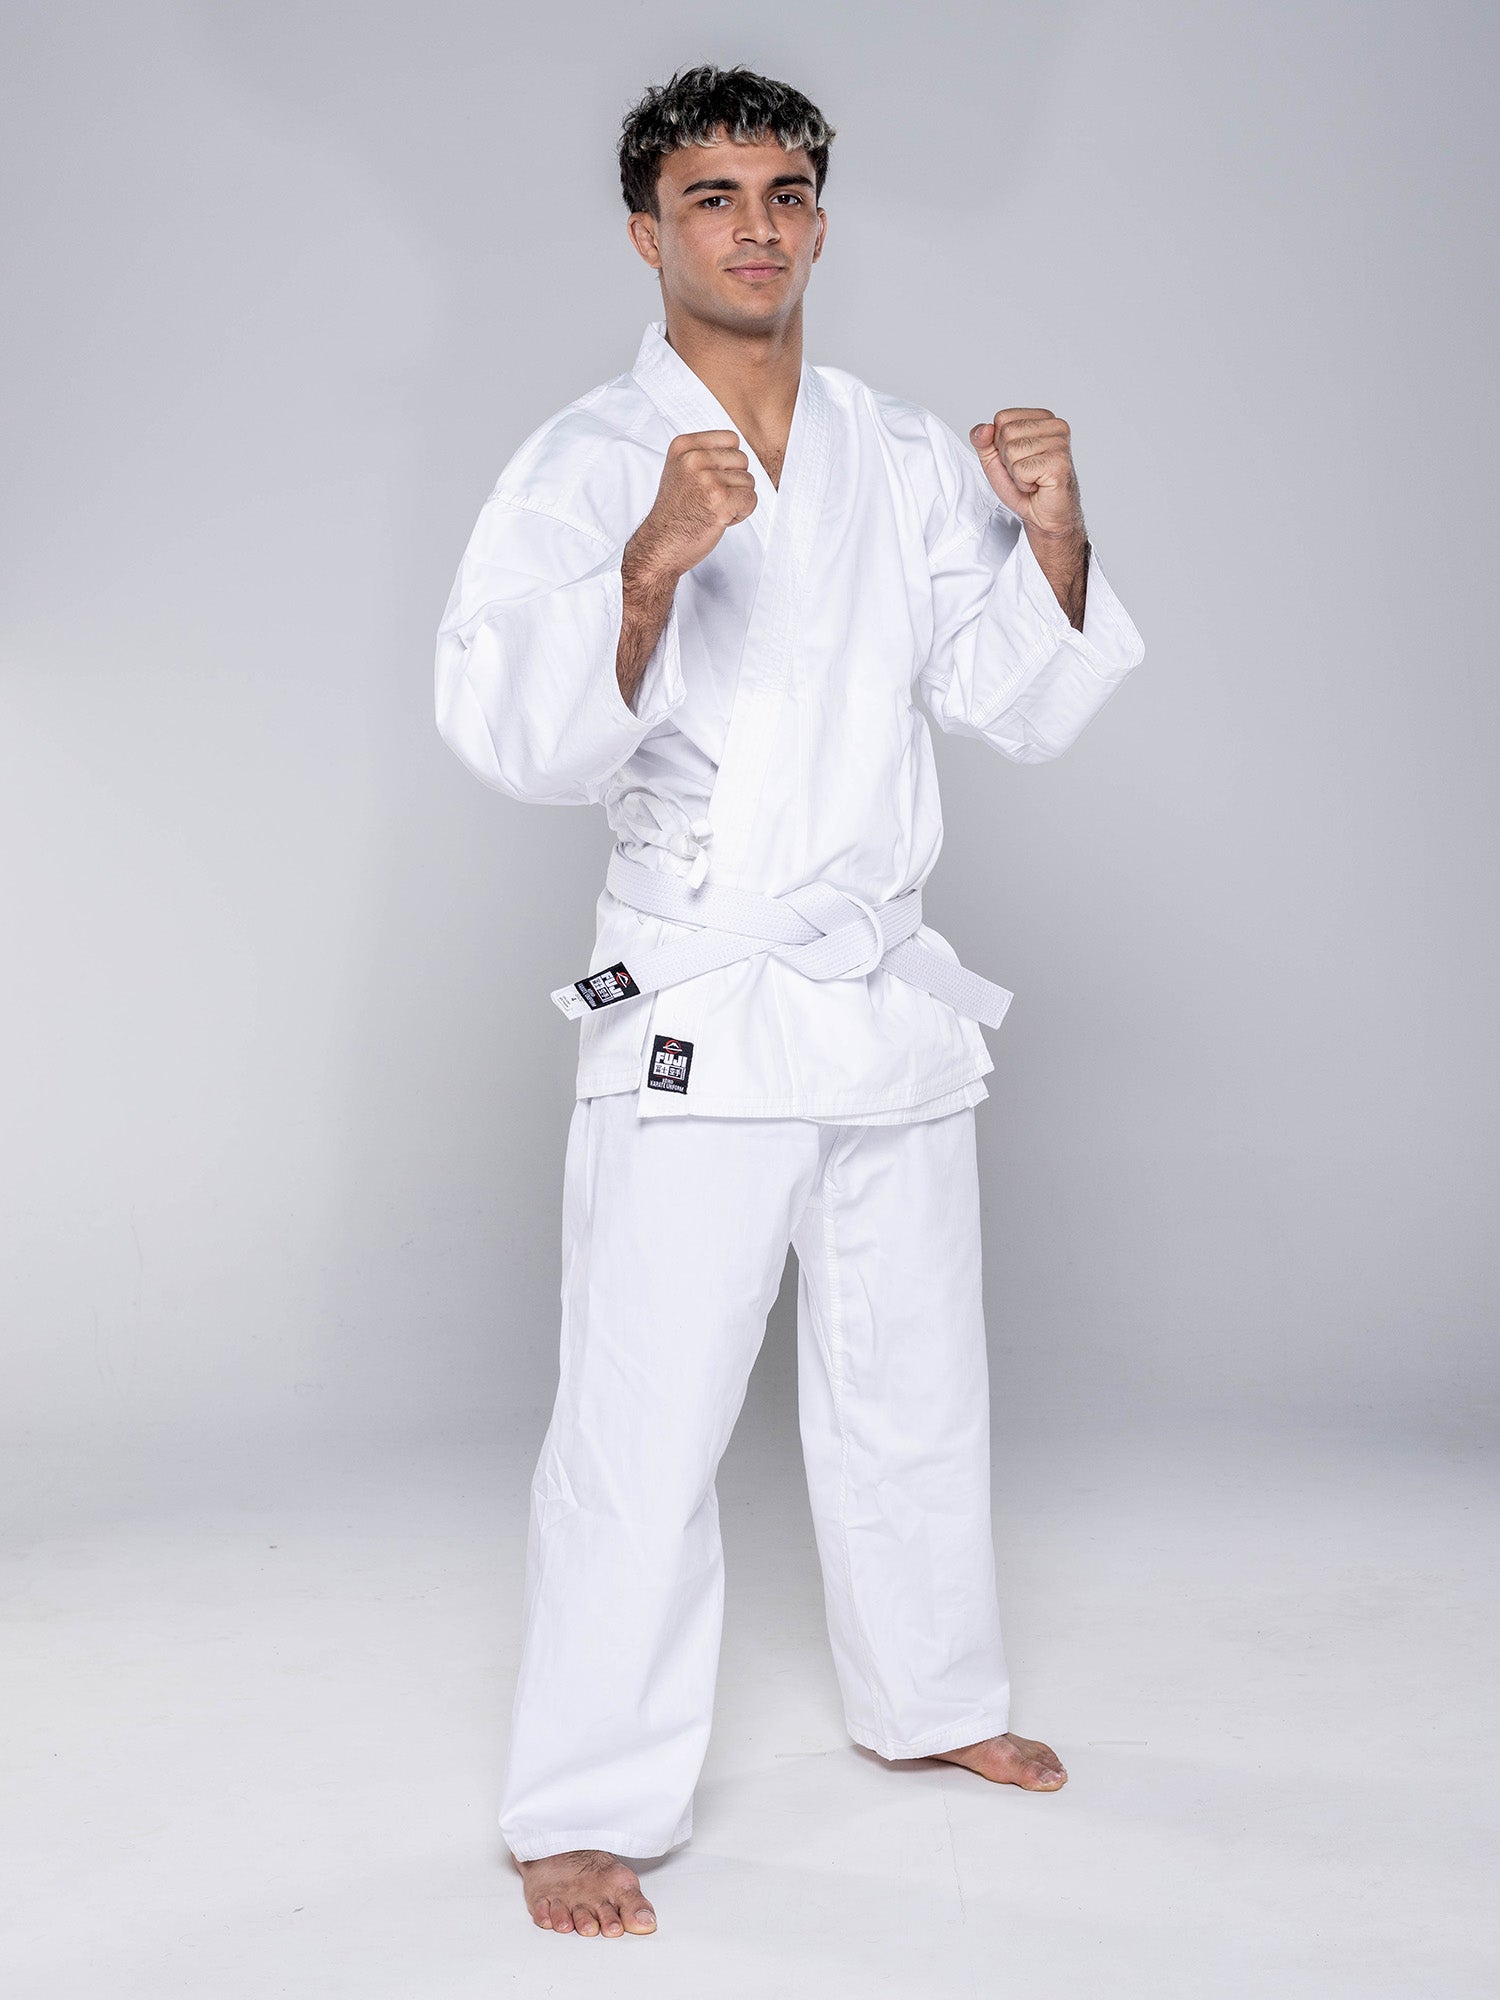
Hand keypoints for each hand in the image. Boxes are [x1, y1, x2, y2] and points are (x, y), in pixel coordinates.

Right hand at [629, 429, 756, 578]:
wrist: (661, 544)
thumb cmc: (675, 513)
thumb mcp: (680, 470)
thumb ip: (705, 455)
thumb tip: (738, 450)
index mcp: (684, 446)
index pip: (731, 438)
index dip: (728, 463)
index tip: (710, 480)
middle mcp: (694, 458)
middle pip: (742, 459)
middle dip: (734, 482)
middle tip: (711, 499)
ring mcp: (707, 479)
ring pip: (749, 481)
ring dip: (737, 500)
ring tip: (713, 510)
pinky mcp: (720, 500)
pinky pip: (751, 499)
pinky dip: (742, 513)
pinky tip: (720, 519)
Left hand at [969, 408, 1085, 541]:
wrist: (1045, 517)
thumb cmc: (1025, 488)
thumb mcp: (995, 460)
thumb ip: (983, 442)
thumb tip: (983, 428)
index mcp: (1042, 417)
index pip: (1002, 418)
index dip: (999, 444)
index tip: (1018, 458)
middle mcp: (1055, 425)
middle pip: (1006, 432)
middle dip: (1007, 459)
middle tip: (1025, 472)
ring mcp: (1060, 443)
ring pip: (1012, 451)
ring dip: (1015, 473)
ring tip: (1032, 479)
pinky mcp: (1059, 462)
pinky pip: (1021, 469)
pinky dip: (1023, 483)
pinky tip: (1037, 486)